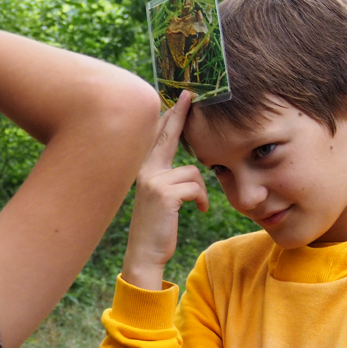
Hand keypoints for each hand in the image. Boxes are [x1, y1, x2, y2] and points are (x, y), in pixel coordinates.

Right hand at [121, 92, 208, 289]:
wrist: (145, 254)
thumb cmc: (158, 227)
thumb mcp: (160, 198)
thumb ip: (168, 178)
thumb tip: (188, 163)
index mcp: (144, 170)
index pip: (158, 136)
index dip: (171, 116)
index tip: (182, 97)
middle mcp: (144, 171)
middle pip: (167, 136)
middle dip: (180, 114)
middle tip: (191, 94)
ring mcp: (152, 181)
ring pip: (194, 171)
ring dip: (201, 190)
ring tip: (198, 206)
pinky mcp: (164, 194)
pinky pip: (196, 186)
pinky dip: (203, 200)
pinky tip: (200, 211)